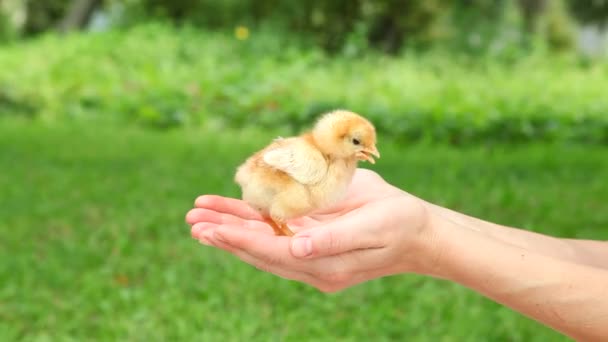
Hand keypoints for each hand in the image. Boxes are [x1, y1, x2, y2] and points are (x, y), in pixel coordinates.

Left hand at [186, 169, 433, 291]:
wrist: (419, 232)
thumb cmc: (400, 225)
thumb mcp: (371, 228)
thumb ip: (333, 240)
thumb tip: (297, 248)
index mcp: (325, 265)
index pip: (273, 253)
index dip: (241, 240)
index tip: (211, 229)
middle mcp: (311, 262)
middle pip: (259, 249)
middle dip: (225, 234)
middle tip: (193, 221)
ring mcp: (310, 251)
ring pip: (262, 240)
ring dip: (231, 228)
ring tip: (199, 218)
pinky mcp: (313, 237)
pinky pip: (276, 230)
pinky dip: (251, 221)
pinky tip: (230, 214)